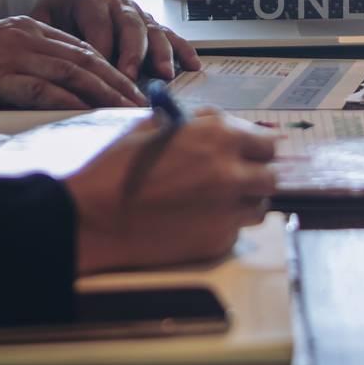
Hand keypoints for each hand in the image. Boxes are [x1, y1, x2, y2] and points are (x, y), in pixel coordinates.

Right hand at [0, 17, 147, 113]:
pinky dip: (68, 101)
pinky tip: (89, 112)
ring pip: (71, 72)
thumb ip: (29, 63)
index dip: (111, 68)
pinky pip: (40, 89)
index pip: (81, 46)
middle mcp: (24, 36)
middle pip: (84, 58)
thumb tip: (64, 88)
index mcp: (27, 28)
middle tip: (143, 101)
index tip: (134, 87)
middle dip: (118, 81)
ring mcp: (10, 54)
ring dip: (104, 93)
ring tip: (127, 110)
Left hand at [32, 0, 198, 79]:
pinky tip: (192, 65)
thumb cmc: (58, 10)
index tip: (101, 73)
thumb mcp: (42, 17)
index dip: (101, 49)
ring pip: (153, 30)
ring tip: (164, 74)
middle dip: (133, 53)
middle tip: (132, 77)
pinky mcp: (150, 21)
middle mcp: (117, 3)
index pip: (98, 26)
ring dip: (161, 53)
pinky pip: (170, 34)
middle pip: (130, 27)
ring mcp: (137, 12)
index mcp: (89, 0)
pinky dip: (182, 49)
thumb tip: (48, 64)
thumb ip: (46, 37)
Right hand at [66, 109, 278, 272]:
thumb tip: (223, 123)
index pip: (267, 143)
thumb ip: (198, 123)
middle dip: (256, 176)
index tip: (251, 153)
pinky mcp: (217, 242)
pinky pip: (235, 231)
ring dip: (244, 202)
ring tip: (213, 201)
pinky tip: (194, 220)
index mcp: (218, 138)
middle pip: (270, 177)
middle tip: (235, 178)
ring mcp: (227, 211)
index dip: (257, 148)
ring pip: (258, 207)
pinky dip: (222, 225)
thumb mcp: (155, 126)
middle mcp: (231, 174)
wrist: (93, 217)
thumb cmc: (117, 168)